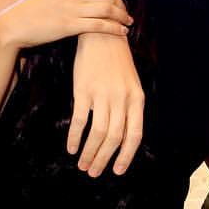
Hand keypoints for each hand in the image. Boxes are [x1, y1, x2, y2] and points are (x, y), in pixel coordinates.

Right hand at [0, 0, 131, 50]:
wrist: (14, 24)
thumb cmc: (32, 8)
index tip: (120, 4)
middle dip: (121, 6)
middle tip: (127, 14)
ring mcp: (72, 9)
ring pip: (106, 10)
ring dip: (122, 17)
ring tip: (128, 23)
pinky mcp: (70, 25)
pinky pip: (99, 25)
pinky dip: (114, 28)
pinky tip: (123, 32)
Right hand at [69, 30, 144, 176]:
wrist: (102, 35)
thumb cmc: (117, 63)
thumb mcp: (131, 85)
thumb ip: (129, 110)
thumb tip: (124, 138)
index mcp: (137, 100)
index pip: (134, 135)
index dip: (126, 156)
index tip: (118, 171)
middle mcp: (122, 99)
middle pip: (114, 138)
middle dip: (104, 159)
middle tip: (94, 172)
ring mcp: (102, 95)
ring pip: (97, 134)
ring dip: (89, 153)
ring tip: (83, 165)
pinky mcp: (84, 90)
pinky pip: (79, 120)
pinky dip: (74, 137)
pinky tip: (71, 148)